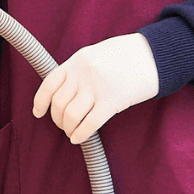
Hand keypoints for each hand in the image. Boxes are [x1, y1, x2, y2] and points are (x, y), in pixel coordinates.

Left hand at [32, 33, 158, 144]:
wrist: (155, 54)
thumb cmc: (126, 56)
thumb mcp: (96, 54)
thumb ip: (78, 69)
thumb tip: (63, 91)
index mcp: (77, 60)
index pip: (49, 83)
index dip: (40, 101)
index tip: (38, 113)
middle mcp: (83, 73)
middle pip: (59, 103)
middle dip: (57, 118)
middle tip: (62, 124)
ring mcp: (97, 87)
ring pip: (71, 115)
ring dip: (68, 128)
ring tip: (71, 131)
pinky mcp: (113, 101)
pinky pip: (89, 124)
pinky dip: (80, 134)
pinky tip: (78, 138)